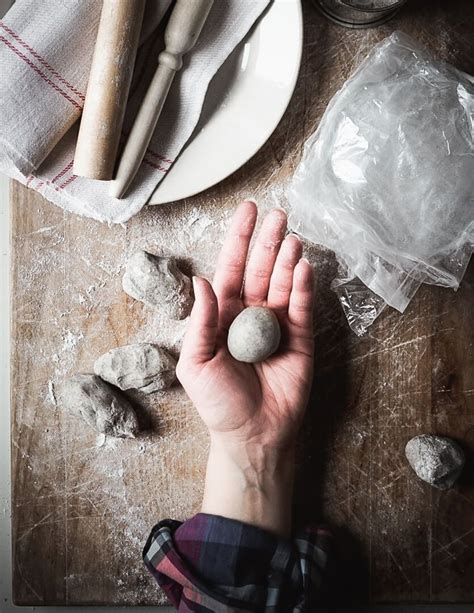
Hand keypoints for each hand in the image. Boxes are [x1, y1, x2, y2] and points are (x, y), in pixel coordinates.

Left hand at [176, 201, 314, 535]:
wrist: (252, 434)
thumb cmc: (219, 402)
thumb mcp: (197, 363)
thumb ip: (201, 322)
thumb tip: (202, 281)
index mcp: (223, 316)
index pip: (231, 269)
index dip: (239, 240)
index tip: (248, 211)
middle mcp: (251, 314)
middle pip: (261, 269)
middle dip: (268, 242)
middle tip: (279, 215)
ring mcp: (277, 325)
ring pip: (284, 283)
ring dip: (288, 260)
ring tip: (292, 237)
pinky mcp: (300, 339)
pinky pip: (303, 308)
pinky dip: (304, 287)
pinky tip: (303, 267)